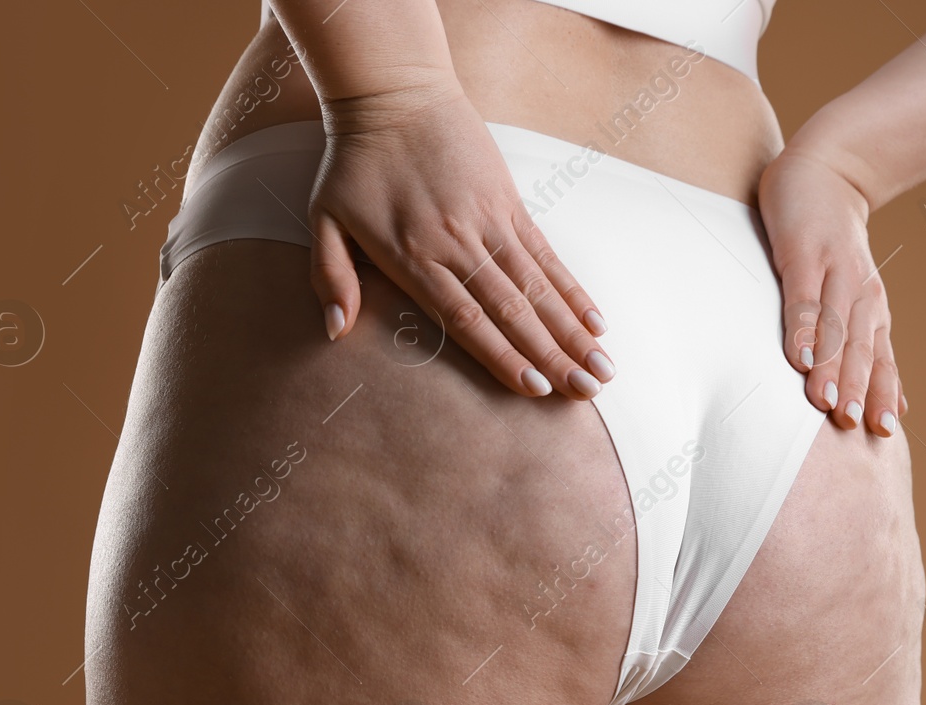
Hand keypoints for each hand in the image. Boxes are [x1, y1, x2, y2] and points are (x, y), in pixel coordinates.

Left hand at [307, 78, 614, 399]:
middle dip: (552, 356)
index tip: (534, 389)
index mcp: (413, 257)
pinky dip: (571, 289)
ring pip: (537, 287)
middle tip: (585, 391)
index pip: (466, 320)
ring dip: (572, 331)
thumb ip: (331, 276)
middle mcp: (457, 245)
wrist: (393, 92)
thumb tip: (336, 330)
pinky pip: (546, 254)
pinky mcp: (509, 203)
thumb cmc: (354, 162)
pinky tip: (595, 321)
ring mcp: (489, 223)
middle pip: (512, 310)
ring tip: (601, 367)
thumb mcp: (324, 219)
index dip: (503, 356)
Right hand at [757, 145, 906, 433]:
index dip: (881, 394)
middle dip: (858, 388)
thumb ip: (868, 349)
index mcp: (871, 310)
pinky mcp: (803, 253)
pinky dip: (803, 328)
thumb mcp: (855, 297)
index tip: (881, 433)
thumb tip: (898, 406)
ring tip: (825, 402)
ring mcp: (832, 273)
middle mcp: (859, 294)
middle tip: (852, 425)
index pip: (881, 358)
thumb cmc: (832, 244)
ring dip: (832, 366)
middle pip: (860, 348)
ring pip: (835, 327)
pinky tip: (799, 356)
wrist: (825, 168)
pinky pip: (802, 296)